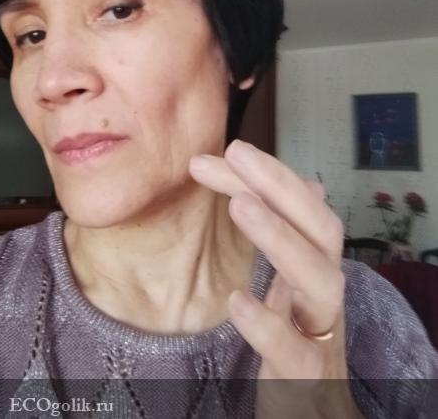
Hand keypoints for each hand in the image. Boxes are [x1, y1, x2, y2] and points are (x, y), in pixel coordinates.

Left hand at [189, 139, 362, 417]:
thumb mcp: (288, 289)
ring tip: (241, 205)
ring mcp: (322, 337)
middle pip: (322, 231)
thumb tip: (310, 183)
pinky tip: (237, 300)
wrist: (312, 415)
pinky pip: (298, 354)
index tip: (221, 153)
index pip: (302, 209)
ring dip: (282, 239)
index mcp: (315, 270)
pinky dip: (270, 326)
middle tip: (237, 152)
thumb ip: (288, 239)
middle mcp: (324, 296)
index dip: (269, 176)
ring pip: (321, 283)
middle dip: (282, 187)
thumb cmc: (298, 347)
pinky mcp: (306, 380)